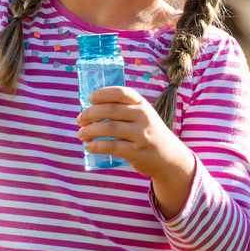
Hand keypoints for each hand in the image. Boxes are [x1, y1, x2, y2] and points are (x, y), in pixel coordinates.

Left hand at [77, 86, 196, 217]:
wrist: (170, 158)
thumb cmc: (149, 134)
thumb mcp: (143, 116)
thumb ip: (124, 110)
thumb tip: (91, 109)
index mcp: (142, 104)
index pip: (121, 92)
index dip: (103, 93)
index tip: (90, 98)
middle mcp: (143, 117)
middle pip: (110, 110)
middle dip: (90, 114)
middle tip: (79, 119)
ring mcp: (141, 134)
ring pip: (109, 128)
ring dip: (90, 131)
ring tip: (81, 134)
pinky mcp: (137, 151)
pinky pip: (112, 146)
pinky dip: (96, 146)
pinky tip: (88, 146)